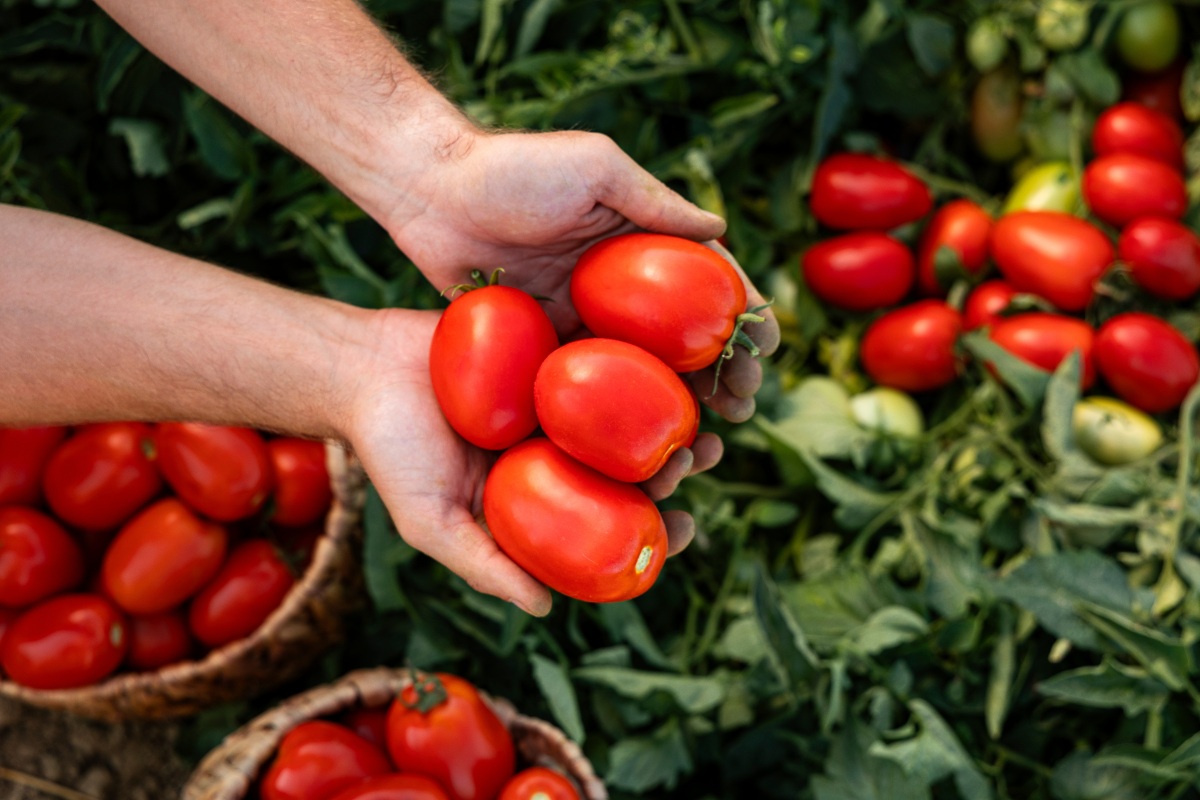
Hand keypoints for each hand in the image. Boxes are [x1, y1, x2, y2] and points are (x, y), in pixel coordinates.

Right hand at [343, 309, 711, 615]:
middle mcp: (555, 448)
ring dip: (670, 410)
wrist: (360, 368)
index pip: (605, 522)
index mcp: (538, 496)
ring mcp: (557, 395)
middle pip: (628, 464)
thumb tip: (547, 609)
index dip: (650, 530)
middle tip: (697, 457)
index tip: (682, 530)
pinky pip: (601, 349)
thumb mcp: (431, 521)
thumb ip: (484, 564)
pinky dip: (639, 355)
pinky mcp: (550, 344)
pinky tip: (672, 354)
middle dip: (673, 465)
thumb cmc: (391, 451)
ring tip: (701, 411)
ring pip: (627, 407)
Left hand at [383, 129, 780, 421]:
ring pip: (642, 370)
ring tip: (705, 436)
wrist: (428, 191)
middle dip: (722, 371)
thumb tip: (722, 232)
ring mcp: (581, 316)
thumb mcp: (594, 168)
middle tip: (743, 407)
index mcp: (640, 239)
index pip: (707, 281)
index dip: (743, 314)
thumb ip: (653, 201)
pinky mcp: (543, 344)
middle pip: (684, 337)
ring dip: (678, 403)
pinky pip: (586, 385)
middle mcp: (618, 284)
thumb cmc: (513, 167)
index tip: (769, 348)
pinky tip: (636, 444)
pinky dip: (614, 414)